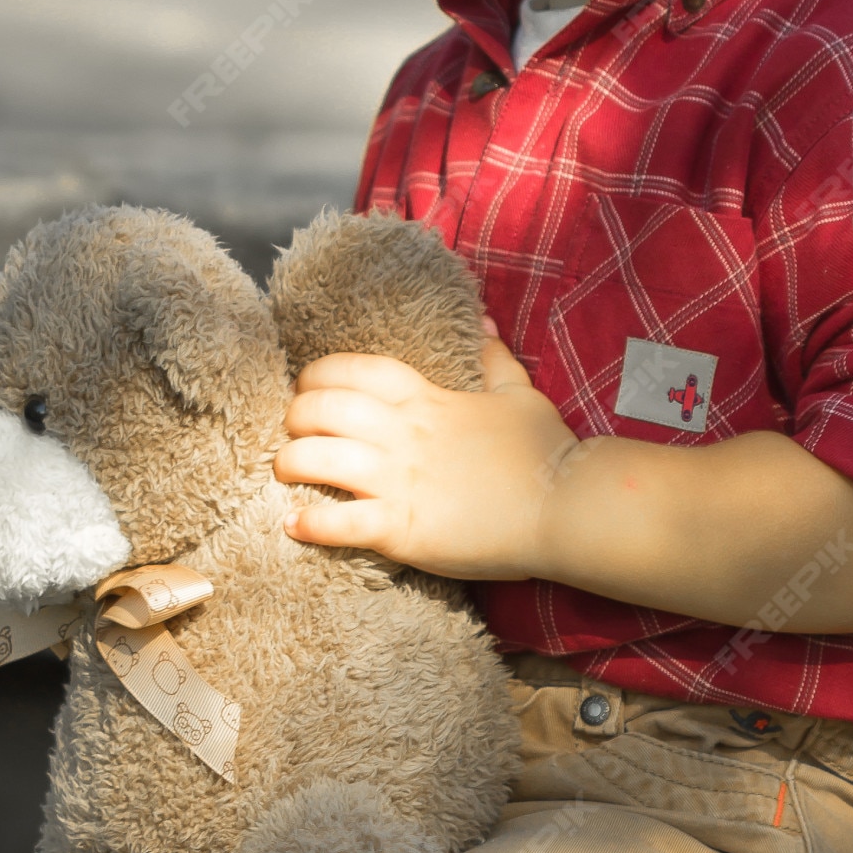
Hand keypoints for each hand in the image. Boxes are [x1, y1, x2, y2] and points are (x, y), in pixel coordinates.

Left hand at [275, 328, 579, 580]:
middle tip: (291, 432)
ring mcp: (400, 482)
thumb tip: (483, 322)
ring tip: (284, 473)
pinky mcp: (402, 530)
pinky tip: (292, 524)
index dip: (319, 374)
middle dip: (294, 417)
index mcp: (427, 399)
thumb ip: (494, 358)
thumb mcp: (519, 394)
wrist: (567, 508)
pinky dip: (308, 524)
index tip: (309, 388)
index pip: (354, 370)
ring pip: (316, 460)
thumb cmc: (546, 453)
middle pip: (321, 409)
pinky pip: (338, 523)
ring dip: (289, 464)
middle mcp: (404, 435)